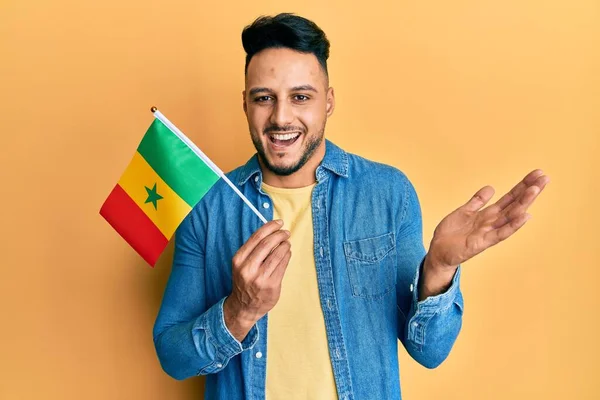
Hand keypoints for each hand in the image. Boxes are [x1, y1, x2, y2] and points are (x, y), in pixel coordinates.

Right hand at [223, 219, 291, 340]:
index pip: (256, 237)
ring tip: (287, 243)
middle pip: (268, 244)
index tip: (279, 223)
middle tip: (286, 233)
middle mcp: (248, 268)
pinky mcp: (272, 285)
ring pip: (277, 254)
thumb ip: (254, 249)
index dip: (270, 227)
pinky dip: (287, 256)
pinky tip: (287, 253)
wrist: (244, 306)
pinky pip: (283, 265)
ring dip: (285, 245)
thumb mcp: (242, 264)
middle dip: (280, 235)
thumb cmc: (245, 281)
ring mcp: (260, 278)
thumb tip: (272, 231)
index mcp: (239, 260)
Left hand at [428, 169, 549, 270]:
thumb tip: (491, 188)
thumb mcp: (464, 212)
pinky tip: (525, 216)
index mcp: (488, 214)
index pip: (509, 198)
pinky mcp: (482, 243)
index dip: (522, 186)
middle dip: (529, 191)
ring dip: (524, 203)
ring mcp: (489, 232)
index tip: (537, 174)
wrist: (438, 251)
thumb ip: (477, 201)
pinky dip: (513, 225)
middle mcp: (492, 222)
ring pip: (510, 216)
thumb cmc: (451, 233)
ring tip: (536, 190)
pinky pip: (500, 233)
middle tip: (545, 177)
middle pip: (514, 204)